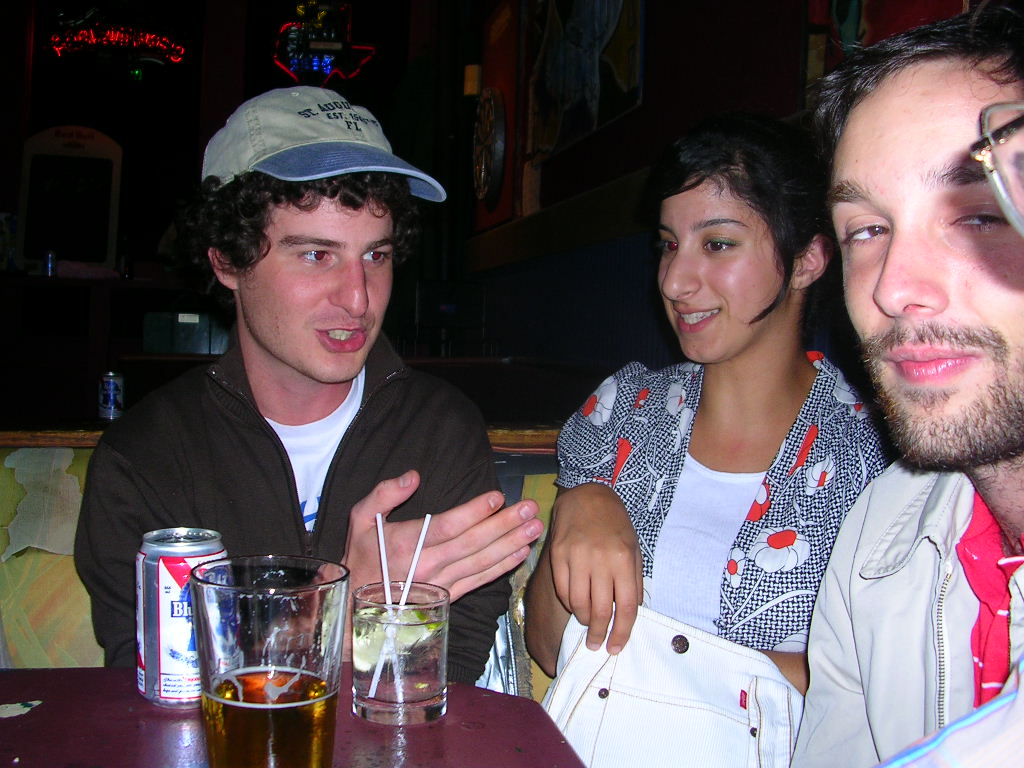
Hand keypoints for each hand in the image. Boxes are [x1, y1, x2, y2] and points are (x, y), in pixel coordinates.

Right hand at [343, 469, 543, 601]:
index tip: (497, 497)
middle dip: (504, 525)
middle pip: (472, 544)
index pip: (448, 526)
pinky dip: (502, 568)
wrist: (355, 604)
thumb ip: (385, 493)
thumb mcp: (360, 518)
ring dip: (511, 544)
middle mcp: (426, 566)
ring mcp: (440, 585)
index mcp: (406, 543)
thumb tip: (414, 476)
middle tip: (530, 508)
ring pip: (481, 563)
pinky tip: (521, 553)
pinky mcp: (448, 597)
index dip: (474, 512)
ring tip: (534, 528)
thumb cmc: (361, 555)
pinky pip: (480, 581)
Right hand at [548, 483, 642, 653]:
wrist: (587, 496)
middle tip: (598, 644)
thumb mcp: (633, 549)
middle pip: (601, 610)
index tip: (616, 647)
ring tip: (588, 622)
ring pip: (578, 603)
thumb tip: (630, 614)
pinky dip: (568, 603)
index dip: (622, 631)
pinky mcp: (557, 554)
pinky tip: (574, 604)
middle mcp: (600, 559)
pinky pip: (562, 590)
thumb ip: (633, 581)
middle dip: (600, 634)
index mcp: (623, 559)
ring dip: (583, 619)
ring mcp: (576, 557)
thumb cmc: (614, 525)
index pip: (626, 606)